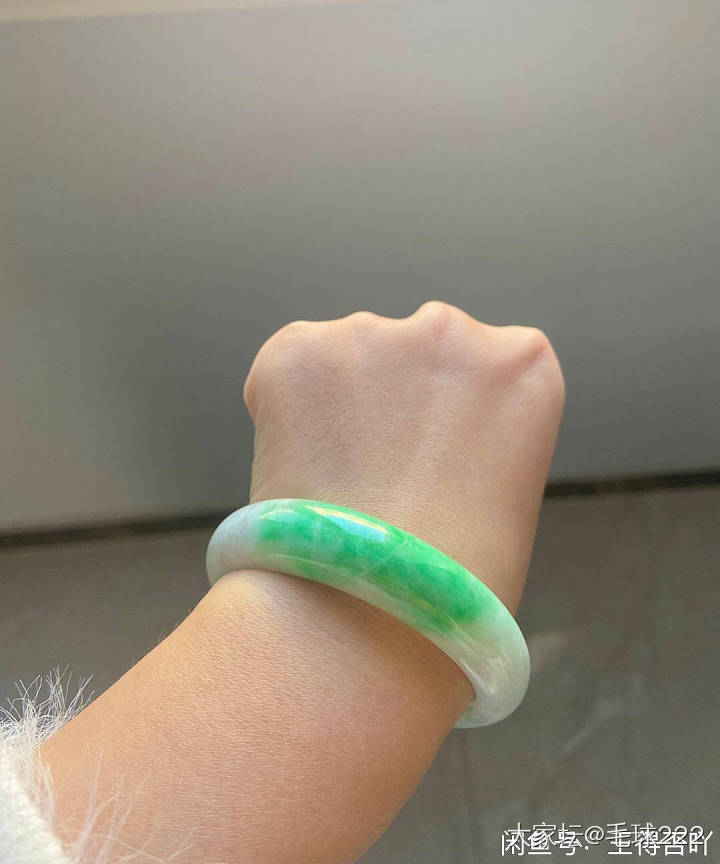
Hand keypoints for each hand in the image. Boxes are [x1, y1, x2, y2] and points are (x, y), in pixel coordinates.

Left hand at [244, 301, 564, 613]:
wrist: (374, 617)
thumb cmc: (464, 589)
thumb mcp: (507, 493)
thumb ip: (474, 437)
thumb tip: (419, 435)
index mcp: (523, 364)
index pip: (481, 364)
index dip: (448, 416)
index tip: (432, 460)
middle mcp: (451, 328)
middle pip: (411, 350)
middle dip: (392, 398)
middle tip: (376, 474)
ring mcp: (371, 333)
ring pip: (346, 360)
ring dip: (336, 406)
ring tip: (332, 484)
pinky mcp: (298, 350)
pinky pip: (285, 371)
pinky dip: (281, 413)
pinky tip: (296, 469)